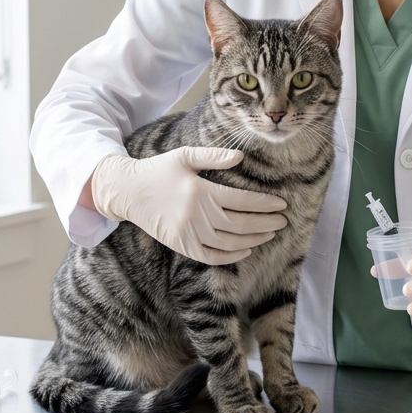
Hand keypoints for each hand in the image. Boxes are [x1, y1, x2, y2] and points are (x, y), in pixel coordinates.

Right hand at [90, 147, 286, 264]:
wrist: (128, 191)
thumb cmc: (159, 170)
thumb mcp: (185, 156)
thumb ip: (214, 156)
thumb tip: (241, 157)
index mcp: (201, 191)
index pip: (242, 201)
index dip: (265, 204)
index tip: (281, 204)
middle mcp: (196, 215)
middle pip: (241, 224)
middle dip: (266, 224)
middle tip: (283, 221)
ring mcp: (188, 233)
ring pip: (229, 243)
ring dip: (253, 240)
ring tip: (269, 234)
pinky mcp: (181, 246)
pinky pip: (211, 256)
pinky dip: (230, 256)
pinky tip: (245, 250)